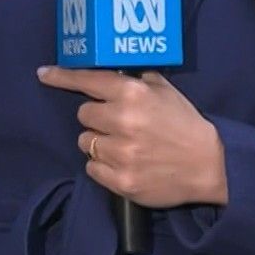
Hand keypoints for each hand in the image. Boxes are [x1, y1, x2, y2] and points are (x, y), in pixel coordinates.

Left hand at [37, 66, 227, 207]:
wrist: (210, 166)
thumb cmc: (185, 125)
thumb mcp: (165, 90)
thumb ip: (136, 81)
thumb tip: (109, 74)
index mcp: (133, 94)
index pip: (87, 81)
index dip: (62, 77)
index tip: (44, 74)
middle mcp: (123, 121)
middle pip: (83, 115)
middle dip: (97, 118)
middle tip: (118, 124)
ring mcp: (120, 153)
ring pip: (85, 142)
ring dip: (100, 143)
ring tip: (125, 146)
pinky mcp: (120, 181)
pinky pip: (91, 168)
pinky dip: (104, 166)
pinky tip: (125, 163)